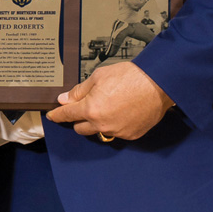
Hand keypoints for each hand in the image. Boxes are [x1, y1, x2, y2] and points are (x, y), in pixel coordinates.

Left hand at [48, 61, 173, 140]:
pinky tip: (121, 112)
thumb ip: (79, 91)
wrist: (159, 83)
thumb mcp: (99, 77)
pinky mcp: (132, 135)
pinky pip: (116, 133)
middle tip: (84, 107)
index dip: (58, 115)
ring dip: (97, 123)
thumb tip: (65, 99)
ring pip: (98, 132)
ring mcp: (118, 131)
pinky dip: (114, 125)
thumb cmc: (131, 76)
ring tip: (107, 108)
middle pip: (80, 128)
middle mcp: (102, 124)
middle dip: (78, 119)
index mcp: (90, 109)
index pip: (67, 115)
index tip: (53, 116)